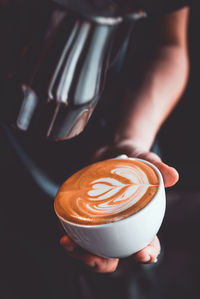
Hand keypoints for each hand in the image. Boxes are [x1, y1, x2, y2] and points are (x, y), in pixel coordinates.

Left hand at [60, 139, 178, 272]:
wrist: (110, 151)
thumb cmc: (131, 158)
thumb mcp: (144, 159)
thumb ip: (157, 166)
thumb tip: (173, 176)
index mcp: (139, 220)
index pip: (147, 242)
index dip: (147, 253)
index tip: (143, 254)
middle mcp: (119, 226)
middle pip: (115, 254)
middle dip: (105, 262)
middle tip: (95, 259)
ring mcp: (101, 223)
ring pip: (93, 248)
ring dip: (82, 253)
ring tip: (70, 244)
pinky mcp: (84, 216)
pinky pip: (78, 232)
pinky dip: (72, 238)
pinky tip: (65, 237)